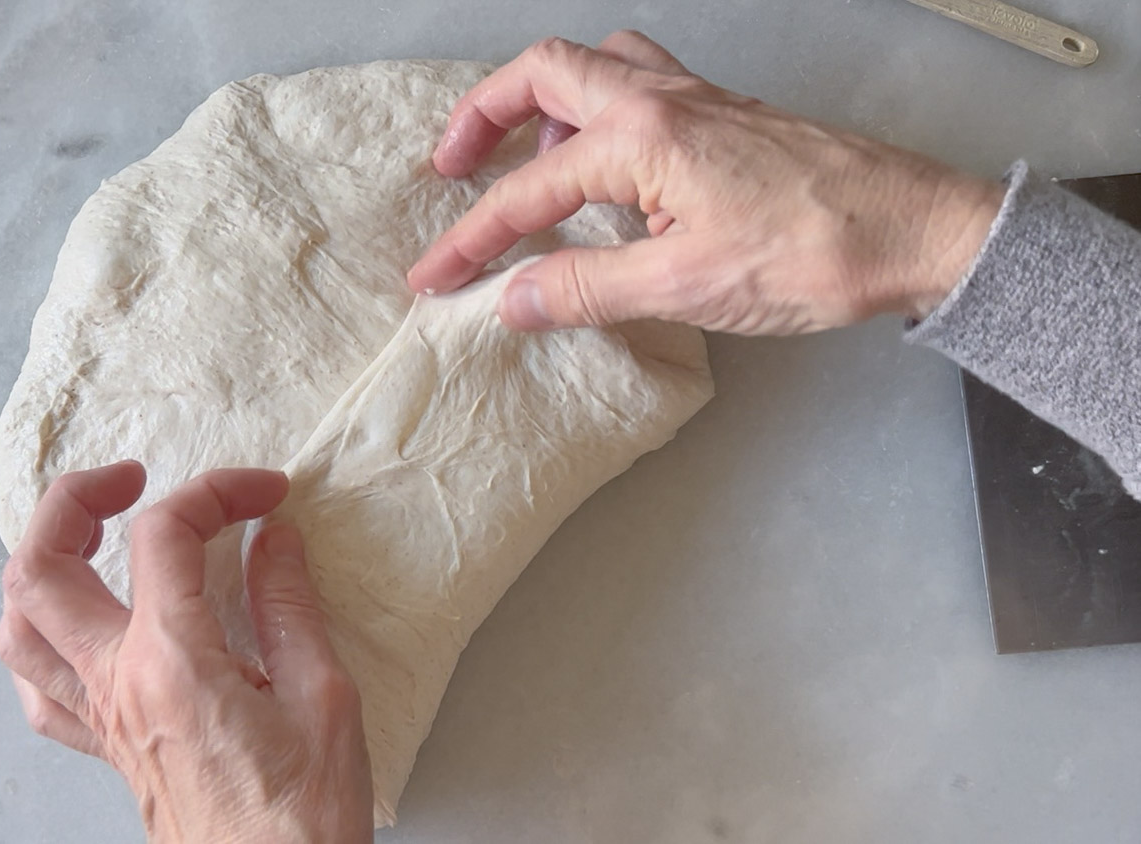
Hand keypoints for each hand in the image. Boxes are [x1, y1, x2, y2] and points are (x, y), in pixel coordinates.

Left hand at [0, 461, 372, 842]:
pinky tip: (85, 627)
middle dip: (75, 500)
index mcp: (172, 663)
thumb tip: (273, 539)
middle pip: (40, 566)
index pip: (165, 535)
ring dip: (42, 563)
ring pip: (17, 626)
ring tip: (92, 539)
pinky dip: (45, 639)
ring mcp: (101, 720)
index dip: (217, 492)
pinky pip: (40, 690)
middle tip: (132, 480)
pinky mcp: (107, 750)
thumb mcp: (324, 698)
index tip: (263, 494)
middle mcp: (117, 686)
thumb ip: (288, 606)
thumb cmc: (303, 821)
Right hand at [407, 32, 1004, 333]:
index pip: (528, 191)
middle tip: (452, 166)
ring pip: (597, 63)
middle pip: (544, 72)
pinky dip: (600, 109)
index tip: (433, 277)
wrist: (917, 231)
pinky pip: (641, 82)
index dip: (472, 240)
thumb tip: (509, 300)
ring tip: (527, 159)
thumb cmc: (812, 254)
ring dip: (544, 100)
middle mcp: (663, 98)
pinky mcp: (726, 116)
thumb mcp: (684, 287)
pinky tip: (610, 166)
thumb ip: (586, 288)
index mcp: (642, 136)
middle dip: (483, 115)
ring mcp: (698, 99)